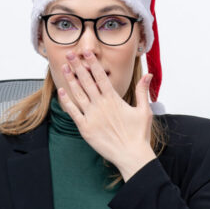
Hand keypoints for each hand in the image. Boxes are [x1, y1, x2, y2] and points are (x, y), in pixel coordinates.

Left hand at [56, 50, 156, 180]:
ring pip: (78, 94)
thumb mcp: (144, 110)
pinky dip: (66, 101)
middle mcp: (101, 105)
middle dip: (78, 66)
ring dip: (70, 80)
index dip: (93, 63)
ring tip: (64, 68)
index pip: (101, 76)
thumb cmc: (139, 134)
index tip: (86, 52)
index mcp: (114, 99)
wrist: (131, 156)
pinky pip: (73, 112)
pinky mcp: (85, 128)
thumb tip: (148, 75)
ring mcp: (91, 116)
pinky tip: (61, 92)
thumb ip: (142, 91)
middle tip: (70, 54)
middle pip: (87, 81)